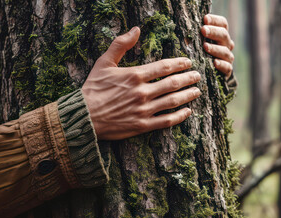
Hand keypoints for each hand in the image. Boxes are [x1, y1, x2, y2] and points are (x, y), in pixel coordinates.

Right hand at [82, 27, 201, 139]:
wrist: (83, 116)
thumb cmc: (92, 88)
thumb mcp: (103, 62)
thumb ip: (120, 44)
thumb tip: (136, 29)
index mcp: (135, 75)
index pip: (164, 67)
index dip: (179, 64)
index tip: (188, 62)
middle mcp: (142, 92)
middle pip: (173, 83)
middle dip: (188, 78)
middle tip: (197, 76)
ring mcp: (144, 110)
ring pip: (173, 101)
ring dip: (188, 95)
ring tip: (197, 91)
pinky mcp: (142, 125)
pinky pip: (166, 121)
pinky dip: (180, 116)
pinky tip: (187, 112)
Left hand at [201, 14, 234, 77]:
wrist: (211, 72)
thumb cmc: (201, 53)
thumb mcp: (200, 42)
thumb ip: (197, 34)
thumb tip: (184, 27)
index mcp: (221, 34)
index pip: (222, 23)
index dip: (214, 20)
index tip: (205, 19)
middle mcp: (226, 44)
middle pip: (224, 35)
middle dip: (213, 32)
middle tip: (203, 30)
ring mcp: (227, 57)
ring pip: (225, 51)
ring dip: (215, 48)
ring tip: (205, 46)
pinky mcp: (227, 69)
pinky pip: (227, 67)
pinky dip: (221, 64)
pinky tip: (215, 63)